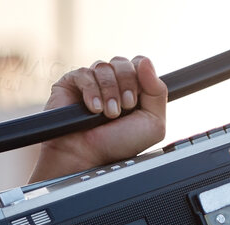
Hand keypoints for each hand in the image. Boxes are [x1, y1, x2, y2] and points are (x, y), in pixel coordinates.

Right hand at [29, 56, 167, 182]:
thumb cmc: (120, 145)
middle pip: (123, 63)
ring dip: (110, 92)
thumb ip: (158, 92)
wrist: (90, 156)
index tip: (137, 100)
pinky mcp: (71, 82)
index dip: (141, 76)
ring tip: (108, 113)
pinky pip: (84, 73)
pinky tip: (93, 109)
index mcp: (134, 89)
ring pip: (104, 66)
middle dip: (127, 85)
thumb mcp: (153, 123)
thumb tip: (147, 62)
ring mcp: (92, 81)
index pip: (140, 64)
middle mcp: (113, 83)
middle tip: (125, 108)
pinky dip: (92, 91)